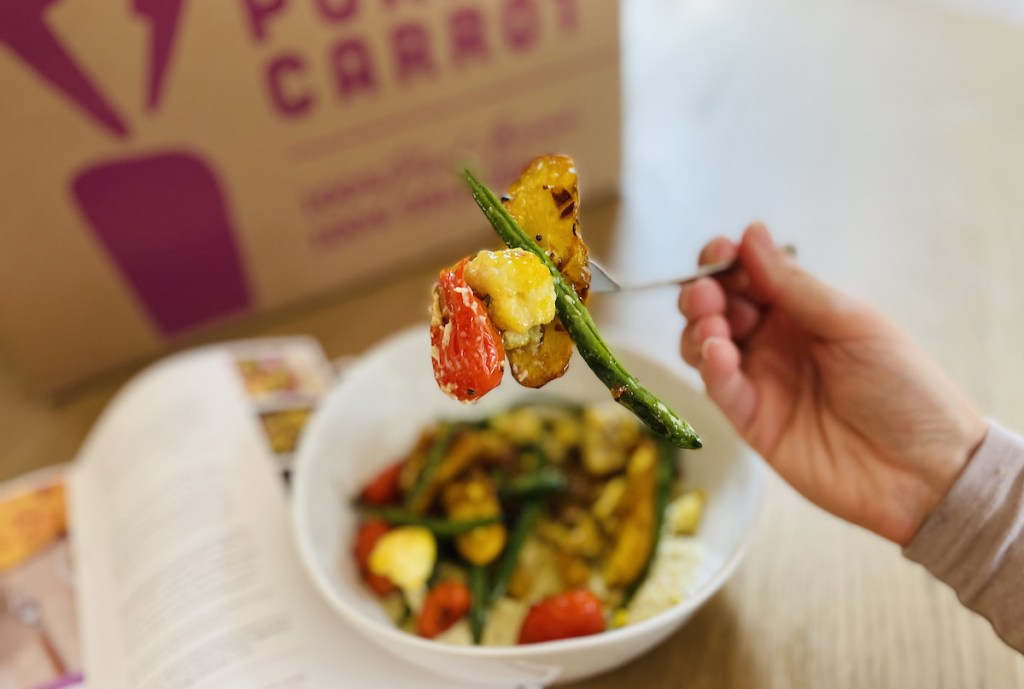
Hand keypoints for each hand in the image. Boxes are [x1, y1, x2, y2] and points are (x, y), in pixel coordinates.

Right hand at [678, 223, 986, 544]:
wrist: (925, 469)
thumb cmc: (905, 390)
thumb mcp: (852, 323)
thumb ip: (794, 285)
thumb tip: (752, 233)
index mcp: (802, 312)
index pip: (748, 277)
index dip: (726, 261)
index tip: (719, 251)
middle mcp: (775, 342)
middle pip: (717, 308)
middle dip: (703, 293)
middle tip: (707, 292)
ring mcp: (761, 381)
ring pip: (705, 345)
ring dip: (699, 328)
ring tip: (713, 325)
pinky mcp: (752, 421)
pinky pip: (719, 388)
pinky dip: (710, 367)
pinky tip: (718, 354)